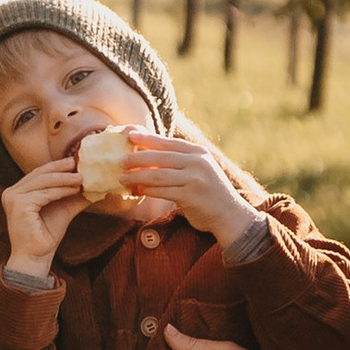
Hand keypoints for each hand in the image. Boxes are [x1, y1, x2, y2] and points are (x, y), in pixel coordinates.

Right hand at [0, 153, 87, 276]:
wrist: (35, 258)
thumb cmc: (45, 237)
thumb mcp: (62, 210)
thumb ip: (73, 196)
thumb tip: (94, 186)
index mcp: (18, 192)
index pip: (38, 174)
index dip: (57, 167)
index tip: (74, 161)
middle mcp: (11, 193)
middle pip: (40, 174)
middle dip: (61, 168)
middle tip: (78, 162)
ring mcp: (13, 198)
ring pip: (43, 182)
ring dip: (64, 179)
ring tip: (81, 178)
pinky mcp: (18, 205)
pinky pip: (44, 194)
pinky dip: (60, 191)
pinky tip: (74, 190)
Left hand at [105, 138, 268, 249]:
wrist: (229, 214)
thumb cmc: (209, 192)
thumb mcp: (199, 169)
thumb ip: (180, 161)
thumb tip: (149, 154)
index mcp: (198, 152)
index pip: (168, 143)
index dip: (148, 138)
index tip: (130, 135)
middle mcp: (197, 163)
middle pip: (161, 157)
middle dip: (138, 158)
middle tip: (120, 161)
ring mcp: (195, 179)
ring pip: (159, 176)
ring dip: (137, 176)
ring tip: (122, 178)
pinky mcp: (190, 196)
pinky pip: (163, 192)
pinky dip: (147, 191)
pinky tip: (136, 191)